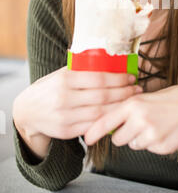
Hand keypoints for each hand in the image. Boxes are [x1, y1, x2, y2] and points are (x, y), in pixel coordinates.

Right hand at [13, 66, 141, 140]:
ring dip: (120, 107)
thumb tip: (109, 61)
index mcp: (65, 80)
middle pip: (102, 96)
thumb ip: (80, 70)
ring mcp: (65, 116)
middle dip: (124, 93)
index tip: (131, 77)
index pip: (98, 78)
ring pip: (100, 113)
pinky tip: (118, 115)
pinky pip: (92, 126)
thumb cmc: (48, 89)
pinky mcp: (66, 131)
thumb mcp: (60, 74)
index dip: (118, 78)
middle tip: (137, 89)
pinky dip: (107, 120)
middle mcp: (65, 98)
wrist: (26, 112)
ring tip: (132, 101)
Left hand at [84, 85, 177, 153]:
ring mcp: (151, 135)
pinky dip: (152, 143)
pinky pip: (148, 149)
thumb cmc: (171, 99)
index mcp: (134, 104)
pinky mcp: (160, 147)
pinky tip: (163, 131)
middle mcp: (140, 120)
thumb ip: (127, 108)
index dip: (93, 131)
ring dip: (139, 139)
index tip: (86, 139)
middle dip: (123, 135)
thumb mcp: (146, 97)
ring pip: (133, 145)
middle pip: (117, 138)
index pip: (106, 121)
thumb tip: (107, 120)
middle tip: (136, 125)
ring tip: (154, 125)